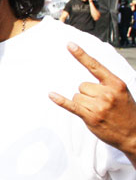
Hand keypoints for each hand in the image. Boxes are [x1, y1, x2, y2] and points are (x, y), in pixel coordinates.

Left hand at [49, 42, 135, 165]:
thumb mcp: (121, 92)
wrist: (134, 134)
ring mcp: (99, 106)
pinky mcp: (91, 117)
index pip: (95, 66)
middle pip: (81, 86)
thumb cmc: (126, 112)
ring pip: (76, 96)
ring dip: (83, 104)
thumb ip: (106, 83)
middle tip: (101, 104)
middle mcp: (107, 93)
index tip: (69, 44)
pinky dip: (60, 101)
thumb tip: (85, 80)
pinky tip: (51, 95)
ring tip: (98, 112)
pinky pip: (72, 106)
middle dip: (87, 94)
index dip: (81, 55)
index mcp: (116, 84)